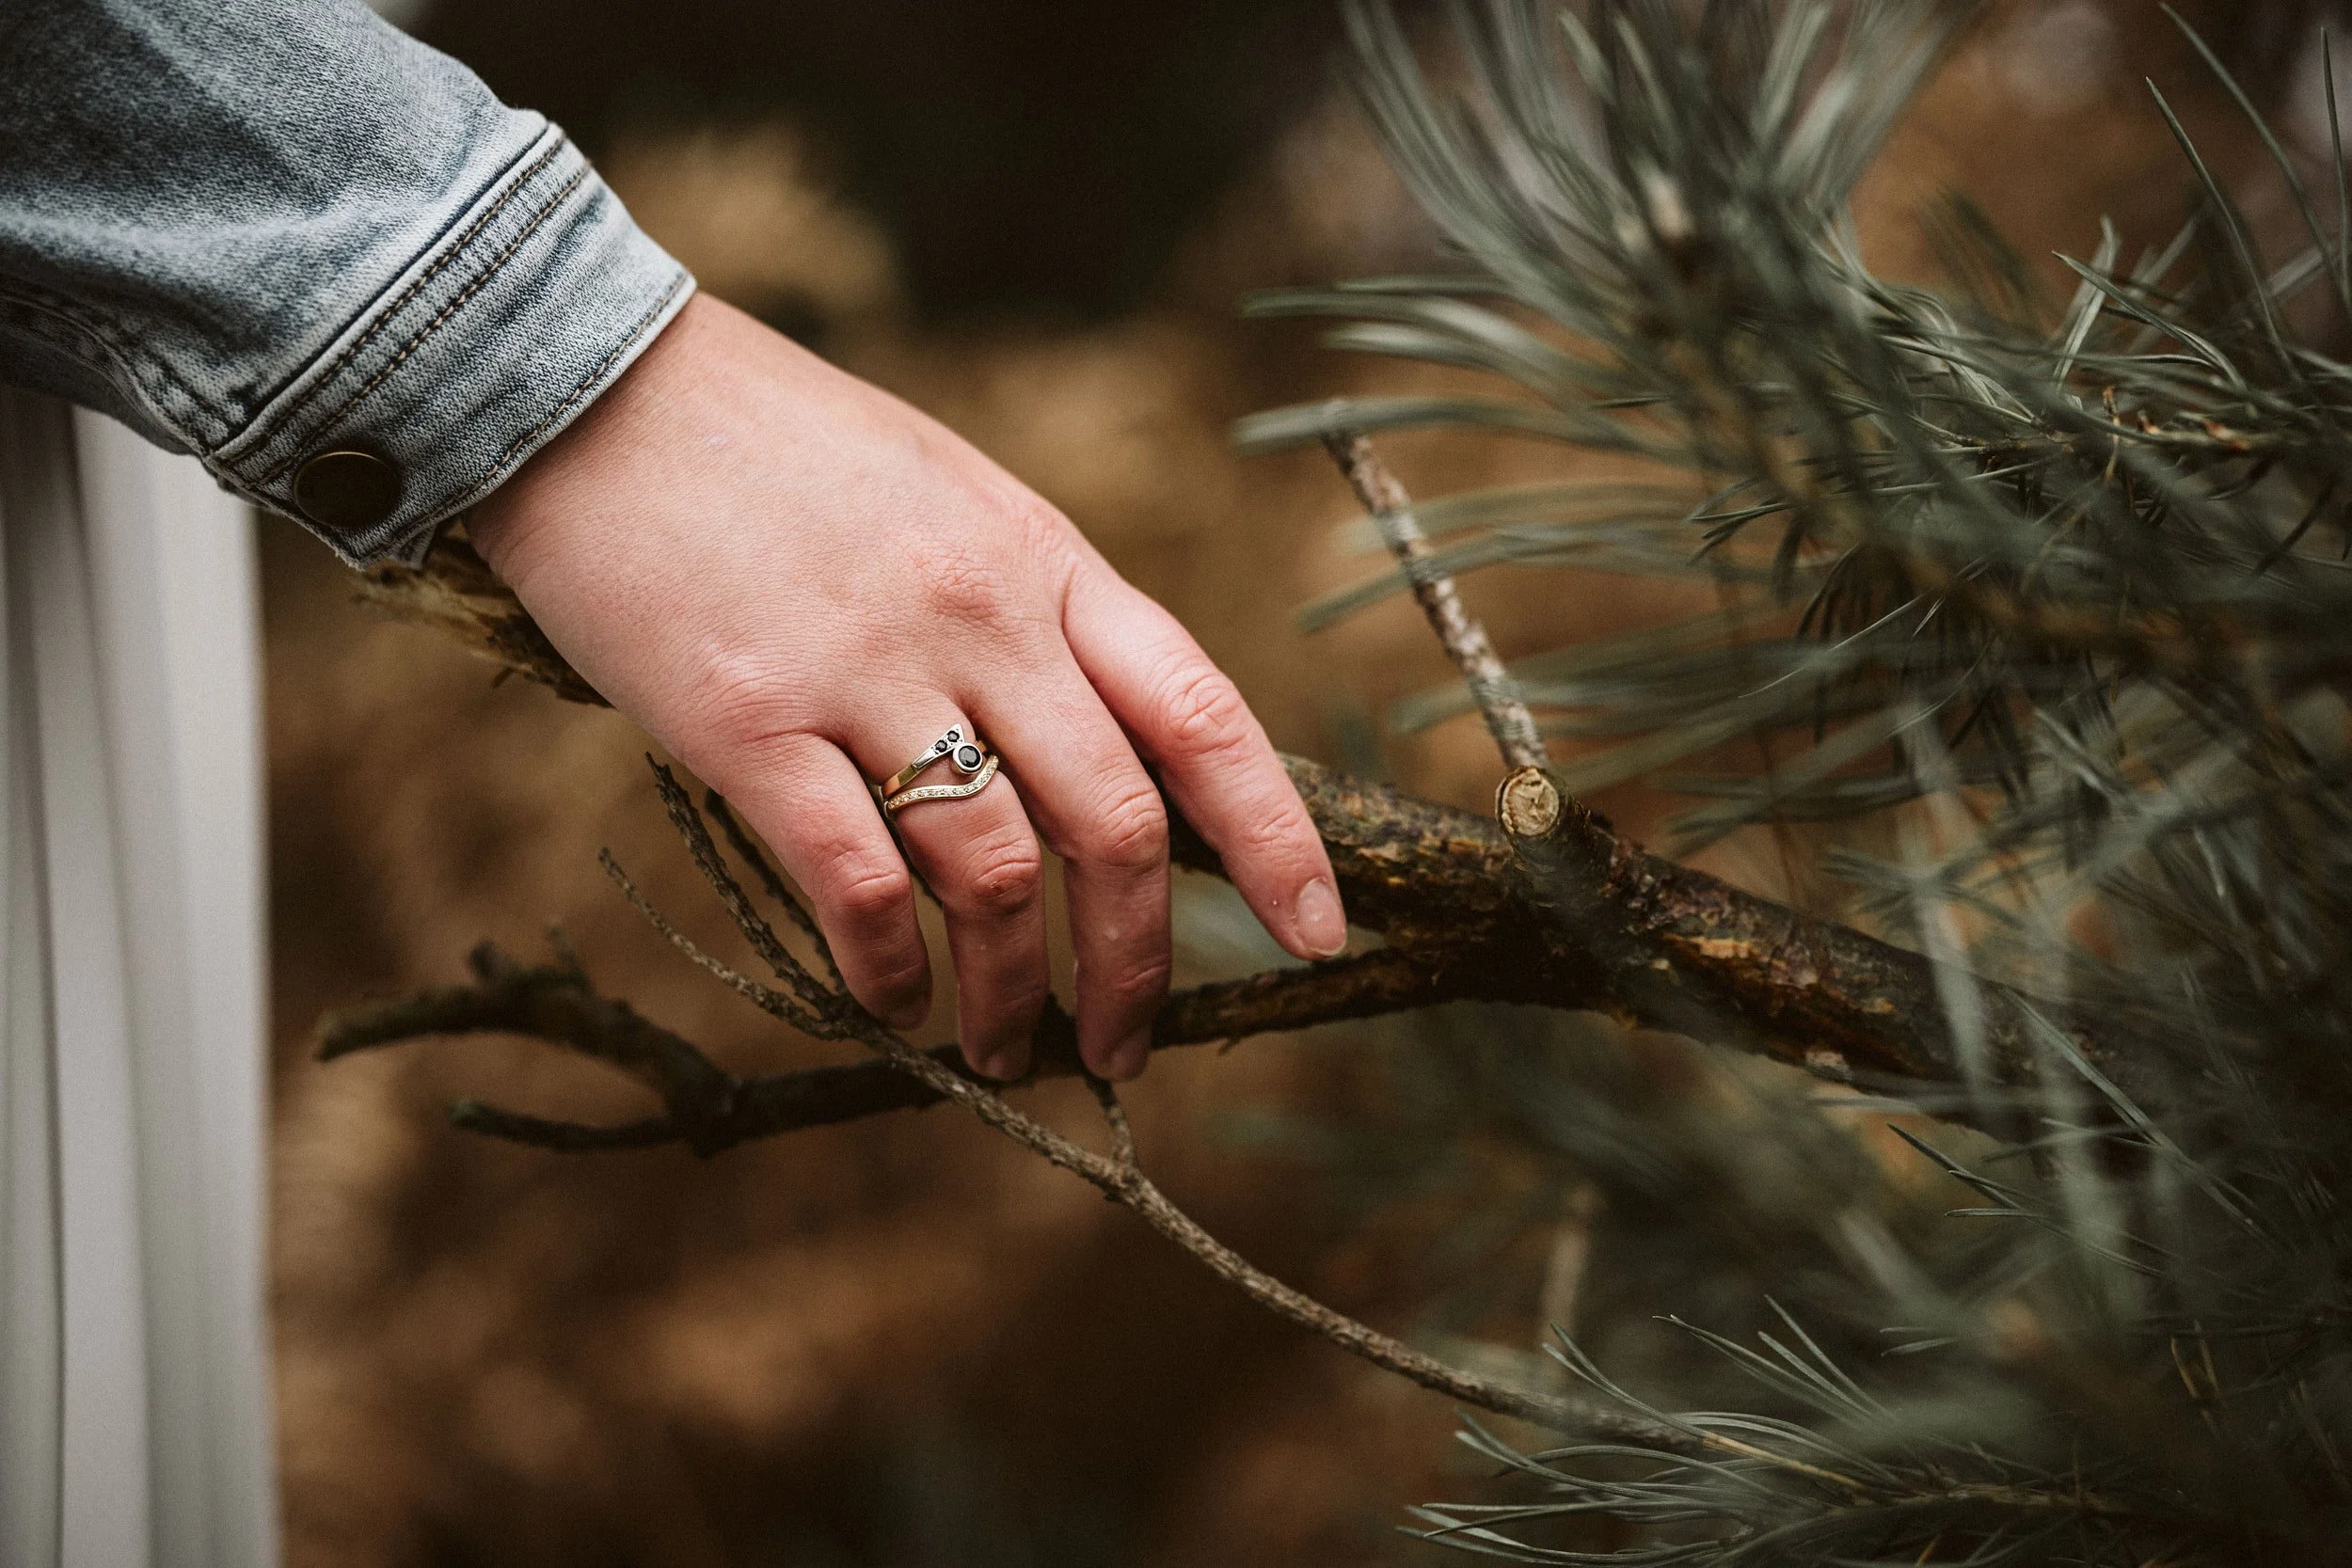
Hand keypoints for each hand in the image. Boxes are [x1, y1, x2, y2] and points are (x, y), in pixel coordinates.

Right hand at [467, 295, 1345, 1080]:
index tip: (1317, 934)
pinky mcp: (748, 724)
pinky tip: (892, 1002)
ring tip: (997, 1046)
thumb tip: (1099, 761)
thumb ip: (1035, 615)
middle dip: (1136, 965)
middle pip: (1113, 826)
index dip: (1276, 838)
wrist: (589, 384)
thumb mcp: (952, 499)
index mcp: (1045, 559)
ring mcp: (865, 669)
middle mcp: (980, 615)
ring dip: (1009, 992)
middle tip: (1124, 1047)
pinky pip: (858, 883)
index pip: (1203, 714)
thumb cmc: (779, 451)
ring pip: (993, 876)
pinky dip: (888, 969)